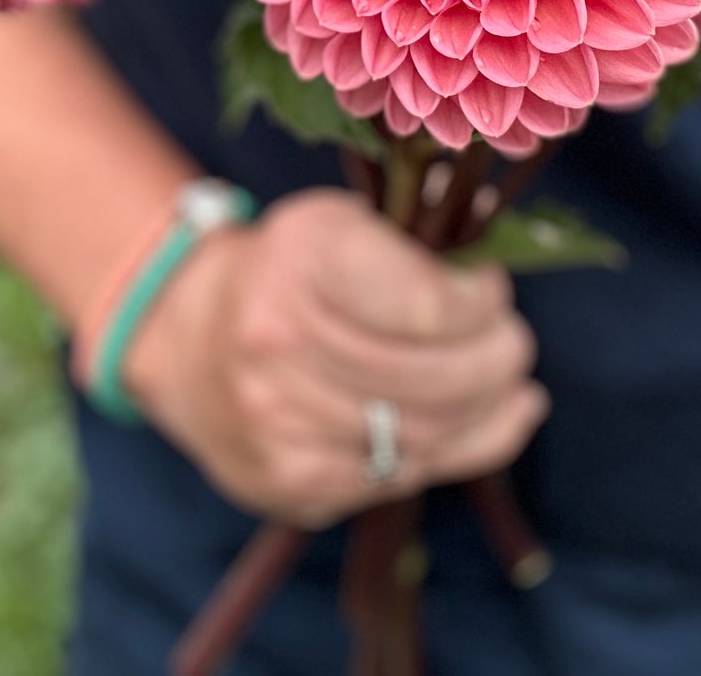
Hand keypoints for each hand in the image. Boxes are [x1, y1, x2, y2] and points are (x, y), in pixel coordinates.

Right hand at [124, 188, 547, 527]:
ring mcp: (278, 419)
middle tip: (513, 343)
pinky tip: (489, 423)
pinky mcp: (287, 480)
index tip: (493, 290)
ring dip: (484, 410)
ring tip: (508, 382)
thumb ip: (417, 231)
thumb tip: (495, 226)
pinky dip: (457, 451)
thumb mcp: (339, 221)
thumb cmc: (288, 268)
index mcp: (300, 255)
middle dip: (494, 360)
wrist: (187, 334)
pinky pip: (397, 477)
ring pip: (421, 435)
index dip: (480, 303)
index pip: (425, 302)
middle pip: (429, 376)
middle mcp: (278, 338)